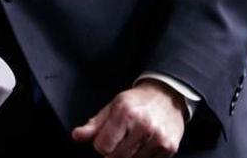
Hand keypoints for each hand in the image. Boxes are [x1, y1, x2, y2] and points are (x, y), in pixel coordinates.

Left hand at [71, 81, 186, 157]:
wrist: (166, 95)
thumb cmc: (137, 101)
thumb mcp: (112, 106)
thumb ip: (94, 124)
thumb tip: (77, 136)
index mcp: (125, 113)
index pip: (103, 147)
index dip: (102, 144)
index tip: (107, 138)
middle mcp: (143, 125)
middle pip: (117, 157)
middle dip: (114, 152)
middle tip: (120, 139)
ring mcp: (158, 138)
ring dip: (129, 155)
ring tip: (133, 140)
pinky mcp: (169, 147)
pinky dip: (143, 156)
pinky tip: (145, 144)